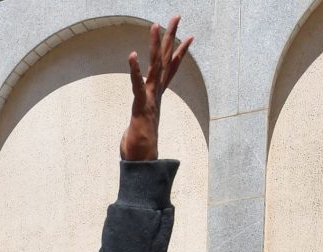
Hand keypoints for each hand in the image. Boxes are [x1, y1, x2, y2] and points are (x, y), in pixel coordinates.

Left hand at [120, 18, 192, 161]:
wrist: (141, 164)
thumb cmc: (140, 148)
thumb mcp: (142, 127)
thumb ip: (143, 123)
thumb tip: (143, 128)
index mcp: (156, 96)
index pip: (170, 69)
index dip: (180, 52)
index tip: (190, 37)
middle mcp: (156, 94)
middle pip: (166, 59)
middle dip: (171, 37)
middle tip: (176, 16)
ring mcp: (149, 99)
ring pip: (155, 67)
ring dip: (155, 45)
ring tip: (156, 25)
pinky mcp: (140, 107)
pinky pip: (137, 86)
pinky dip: (135, 71)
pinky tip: (132, 56)